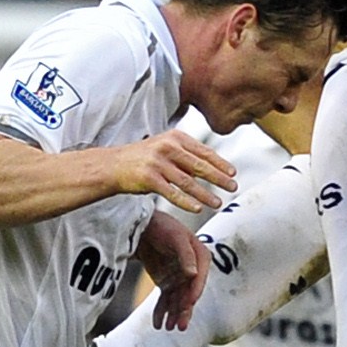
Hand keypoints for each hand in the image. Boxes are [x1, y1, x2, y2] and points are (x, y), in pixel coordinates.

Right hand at [104, 130, 237, 212]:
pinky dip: (186, 201)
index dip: (220, 163)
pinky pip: (172, 192)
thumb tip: (214, 165)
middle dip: (219, 178)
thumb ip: (187, 153)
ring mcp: (158, 163)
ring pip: (188, 182)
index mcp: (175, 137)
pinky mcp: (149, 179)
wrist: (113, 164)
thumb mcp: (166, 146)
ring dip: (205, 194)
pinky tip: (197, 208)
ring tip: (217, 202)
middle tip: (233, 187)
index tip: (233, 173)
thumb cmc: (143, 158)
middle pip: (199, 166)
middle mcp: (168, 148)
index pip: (204, 151)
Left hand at [138, 212, 209, 329]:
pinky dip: (161, 312)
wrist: (143, 227)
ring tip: (168, 327)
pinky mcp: (167, 283)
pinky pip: (165, 300)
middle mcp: (193, 270)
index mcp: (201, 256)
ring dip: (173, 314)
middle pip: (189, 293)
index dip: (195, 291)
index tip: (189, 303)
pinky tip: (157, 324)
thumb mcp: (175, 237)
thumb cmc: (163, 227)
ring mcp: (179, 278)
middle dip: (184, 310)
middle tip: (179, 326)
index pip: (200, 277)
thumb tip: (193, 274)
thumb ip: (186, 255)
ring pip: (177, 300)